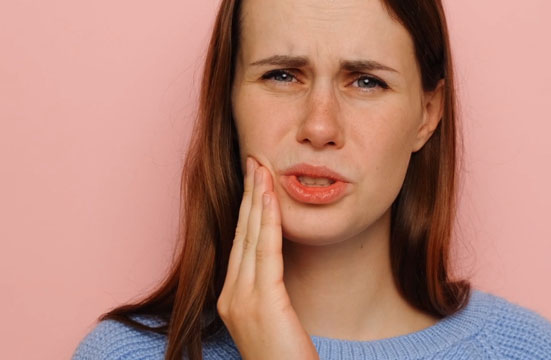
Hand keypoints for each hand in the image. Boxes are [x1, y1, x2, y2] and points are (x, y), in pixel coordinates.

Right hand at [217, 156, 318, 359]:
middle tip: (255, 160)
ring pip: (250, 236)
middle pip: (241, 234)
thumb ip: (271, 292)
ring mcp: (242, 300)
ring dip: (257, 198)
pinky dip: (268, 219)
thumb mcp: (275, 320)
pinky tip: (270, 195)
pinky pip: (266, 251)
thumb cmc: (287, 359)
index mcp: (232, 299)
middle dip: (249, 194)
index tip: (255, 180)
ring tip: (260, 166)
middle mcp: (231, 296)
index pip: (241, 244)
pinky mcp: (261, 302)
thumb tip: (279, 265)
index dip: (247, 209)